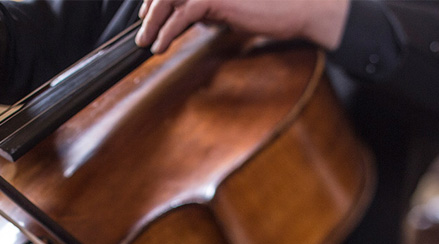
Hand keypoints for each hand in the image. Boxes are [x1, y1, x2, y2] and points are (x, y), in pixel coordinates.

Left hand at [135, 0, 348, 53]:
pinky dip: (168, 31)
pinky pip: (183, 13)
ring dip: (154, 22)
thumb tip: (187, 17)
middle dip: (150, 11)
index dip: (155, 0)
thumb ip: (207, 9)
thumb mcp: (227, 9)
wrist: (295, 9)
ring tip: (148, 42)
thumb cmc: (267, 10)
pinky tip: (162, 45)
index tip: (146, 16)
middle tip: (143, 34)